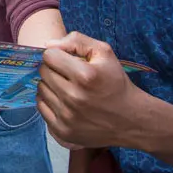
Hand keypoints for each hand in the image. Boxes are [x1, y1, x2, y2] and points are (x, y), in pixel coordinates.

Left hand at [36, 32, 143, 148]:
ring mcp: (67, 116)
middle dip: (53, 69)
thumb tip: (48, 45)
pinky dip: (49, 102)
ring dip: (50, 85)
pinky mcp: (62, 131)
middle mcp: (74, 97)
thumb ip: (76, 40)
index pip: (49, 56)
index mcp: (85, 75)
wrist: (131, 120)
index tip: (67, 61)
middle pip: (43, 72)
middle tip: (68, 74)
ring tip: (67, 88)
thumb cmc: (116, 82)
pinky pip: (41, 107)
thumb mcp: (104, 52)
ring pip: (41, 89)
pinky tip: (64, 101)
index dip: (57, 55)